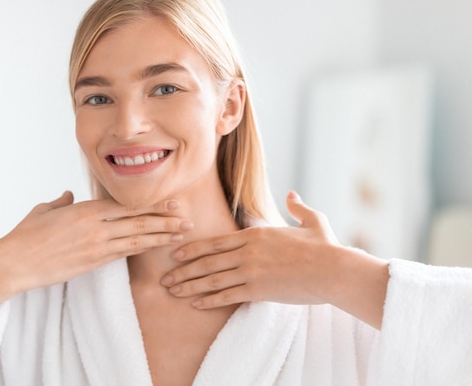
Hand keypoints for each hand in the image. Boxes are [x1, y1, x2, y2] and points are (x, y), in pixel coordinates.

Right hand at [0, 191, 190, 309]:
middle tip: (187, 220)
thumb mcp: (44, 210)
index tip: (171, 203)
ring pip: (136, 239)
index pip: (127, 204)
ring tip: (181, 236)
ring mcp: (96, 247)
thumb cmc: (26, 234)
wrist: (15, 263)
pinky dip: (142, 249)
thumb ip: (61, 202)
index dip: (152, 204)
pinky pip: (124, 254)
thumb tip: (69, 195)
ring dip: (161, 237)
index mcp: (85, 210)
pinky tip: (156, 247)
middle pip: (138, 221)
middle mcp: (96, 227)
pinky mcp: (93, 263)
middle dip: (165, 220)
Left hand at [160, 191, 388, 328]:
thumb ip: (297, 207)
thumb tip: (292, 194)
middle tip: (165, 278)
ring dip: (189, 286)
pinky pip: (227, 296)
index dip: (191, 249)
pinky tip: (196, 304)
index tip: (175, 254)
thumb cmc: (324, 246)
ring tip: (172, 292)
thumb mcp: (311, 220)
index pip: (214, 241)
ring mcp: (250, 272)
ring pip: (211, 280)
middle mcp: (247, 252)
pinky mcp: (258, 291)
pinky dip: (209, 300)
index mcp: (254, 235)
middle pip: (206, 261)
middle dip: (183, 270)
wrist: (334, 270)